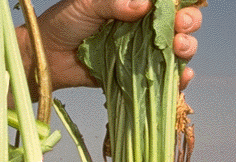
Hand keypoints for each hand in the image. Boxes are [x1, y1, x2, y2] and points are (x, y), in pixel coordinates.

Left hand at [17, 0, 201, 97]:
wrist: (48, 57)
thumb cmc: (64, 23)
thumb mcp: (87, 4)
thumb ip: (114, 2)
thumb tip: (144, 4)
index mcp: (136, 3)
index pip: (168, 2)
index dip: (181, 4)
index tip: (178, 9)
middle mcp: (144, 26)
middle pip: (180, 23)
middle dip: (188, 24)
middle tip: (180, 28)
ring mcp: (142, 52)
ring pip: (176, 50)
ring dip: (186, 49)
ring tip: (179, 49)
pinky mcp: (135, 77)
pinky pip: (161, 78)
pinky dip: (176, 79)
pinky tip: (182, 77)